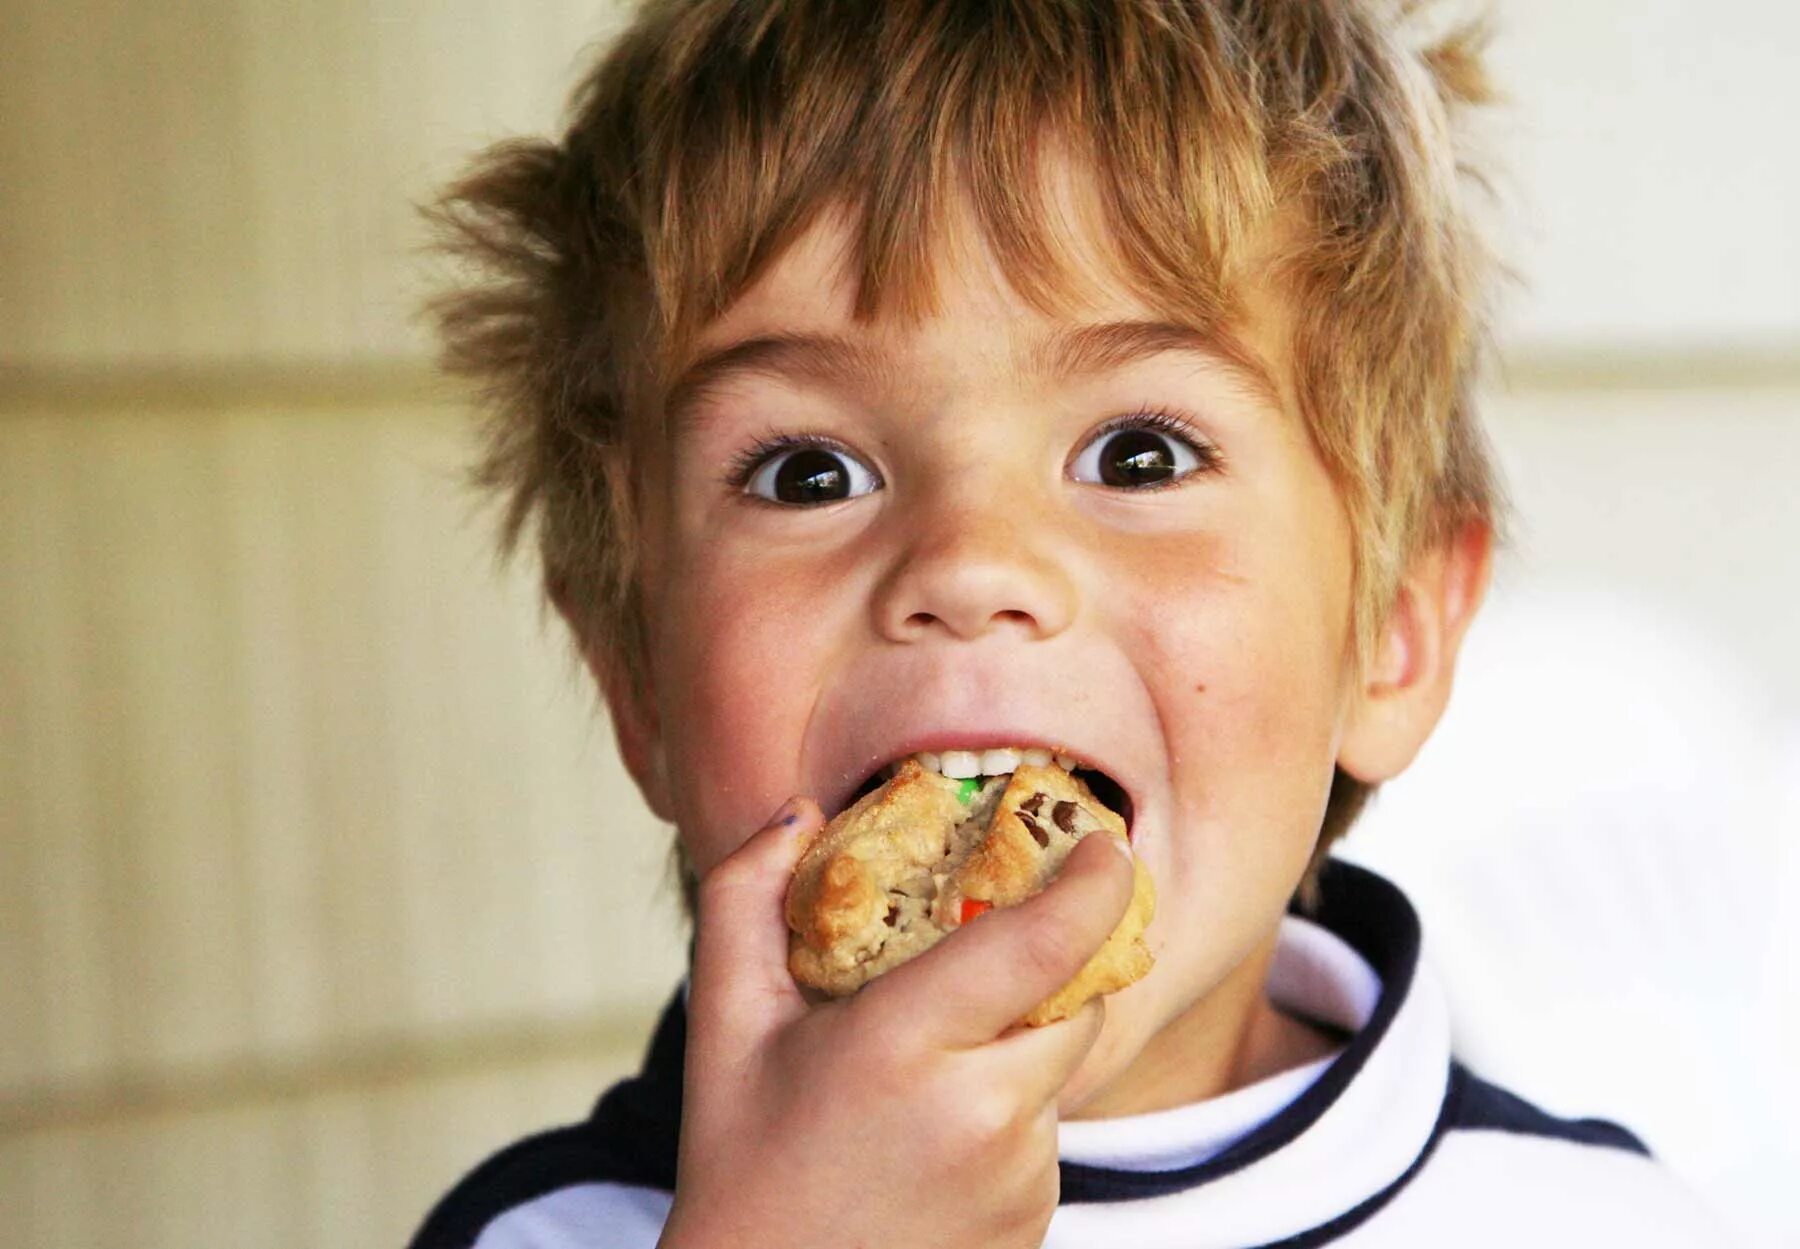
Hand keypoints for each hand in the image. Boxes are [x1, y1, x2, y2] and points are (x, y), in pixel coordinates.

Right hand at [658, 797, 1137, 1248]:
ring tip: (926, 1068)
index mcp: (903, 1045)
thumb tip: (800, 811)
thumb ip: (747, 896)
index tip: (1104, 841)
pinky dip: (1009, 1107)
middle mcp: (980, 1111)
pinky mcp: (1035, 1219)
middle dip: (1048, 961)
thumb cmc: (741, 1161)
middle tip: (990, 946)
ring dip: (1019, 1040)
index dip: (1093, 882)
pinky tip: (934, 1134)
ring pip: (1060, 1065)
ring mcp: (1018, 1175)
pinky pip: (1046, 1129)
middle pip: (1073, 998)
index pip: (1042, 941)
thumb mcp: (724, 1022)